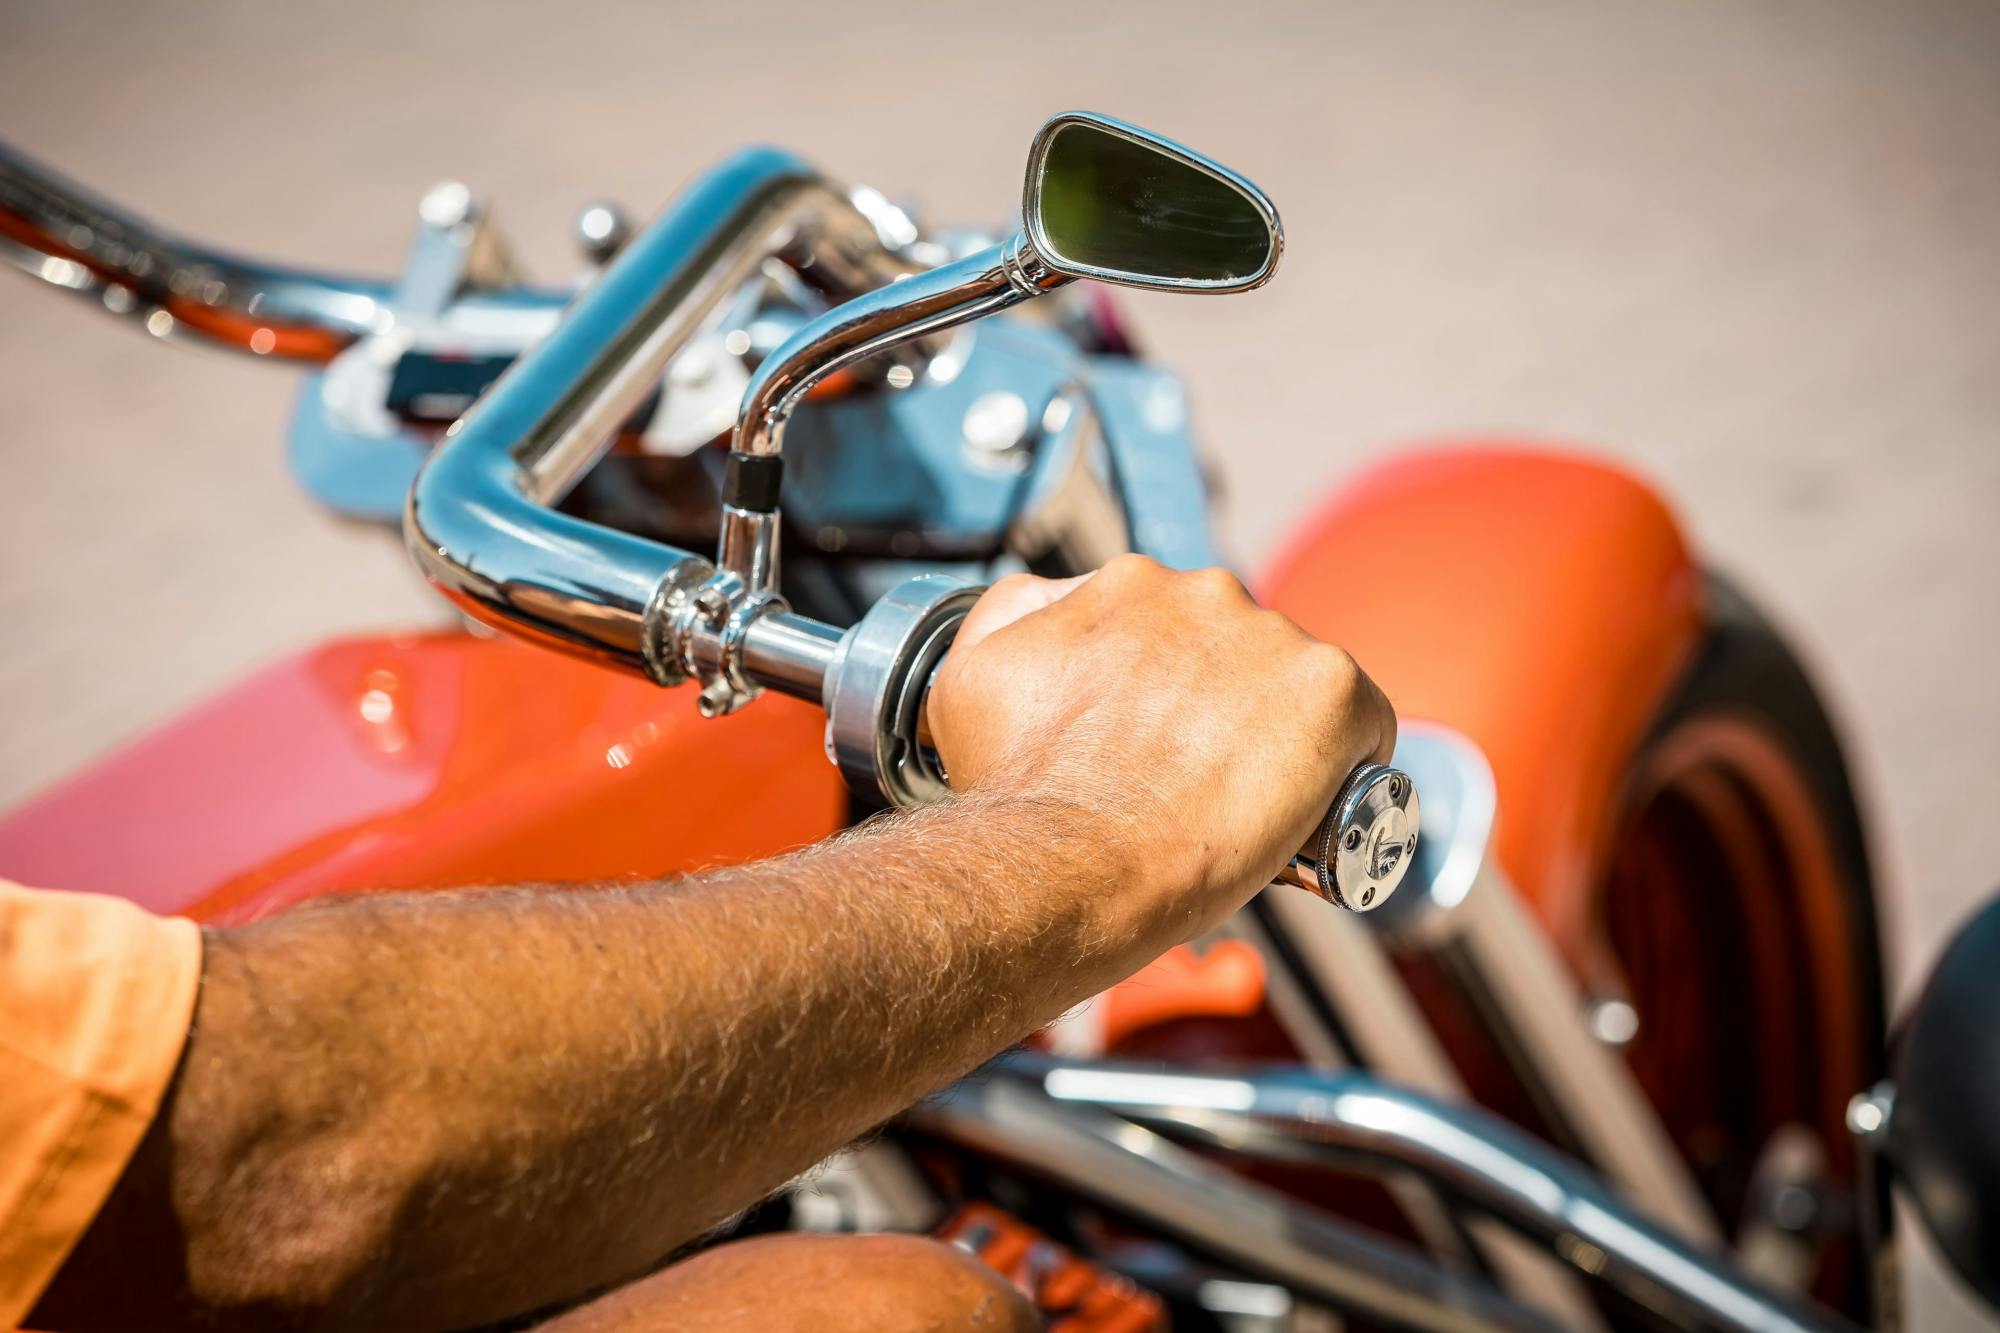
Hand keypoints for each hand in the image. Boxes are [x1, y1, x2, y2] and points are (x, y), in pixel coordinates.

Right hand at [928, 555, 1395, 961]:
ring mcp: (1276, 639)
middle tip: (1193, 778)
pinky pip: (1362, 725)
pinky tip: (1308, 806)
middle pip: (1237, 648)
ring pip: (1295, 686)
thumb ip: (1009, 618)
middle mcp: (1207, 591)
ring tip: (1240, 804)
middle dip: (1223, 704)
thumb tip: (1044, 605)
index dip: (1167, 689)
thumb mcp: (969, 679)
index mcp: (1129, 582)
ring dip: (1278, 733)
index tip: (1155, 739)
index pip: (1171, 626)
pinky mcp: (1334, 692)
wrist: (1075, 862)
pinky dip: (1344, 764)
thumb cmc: (1024, 790)